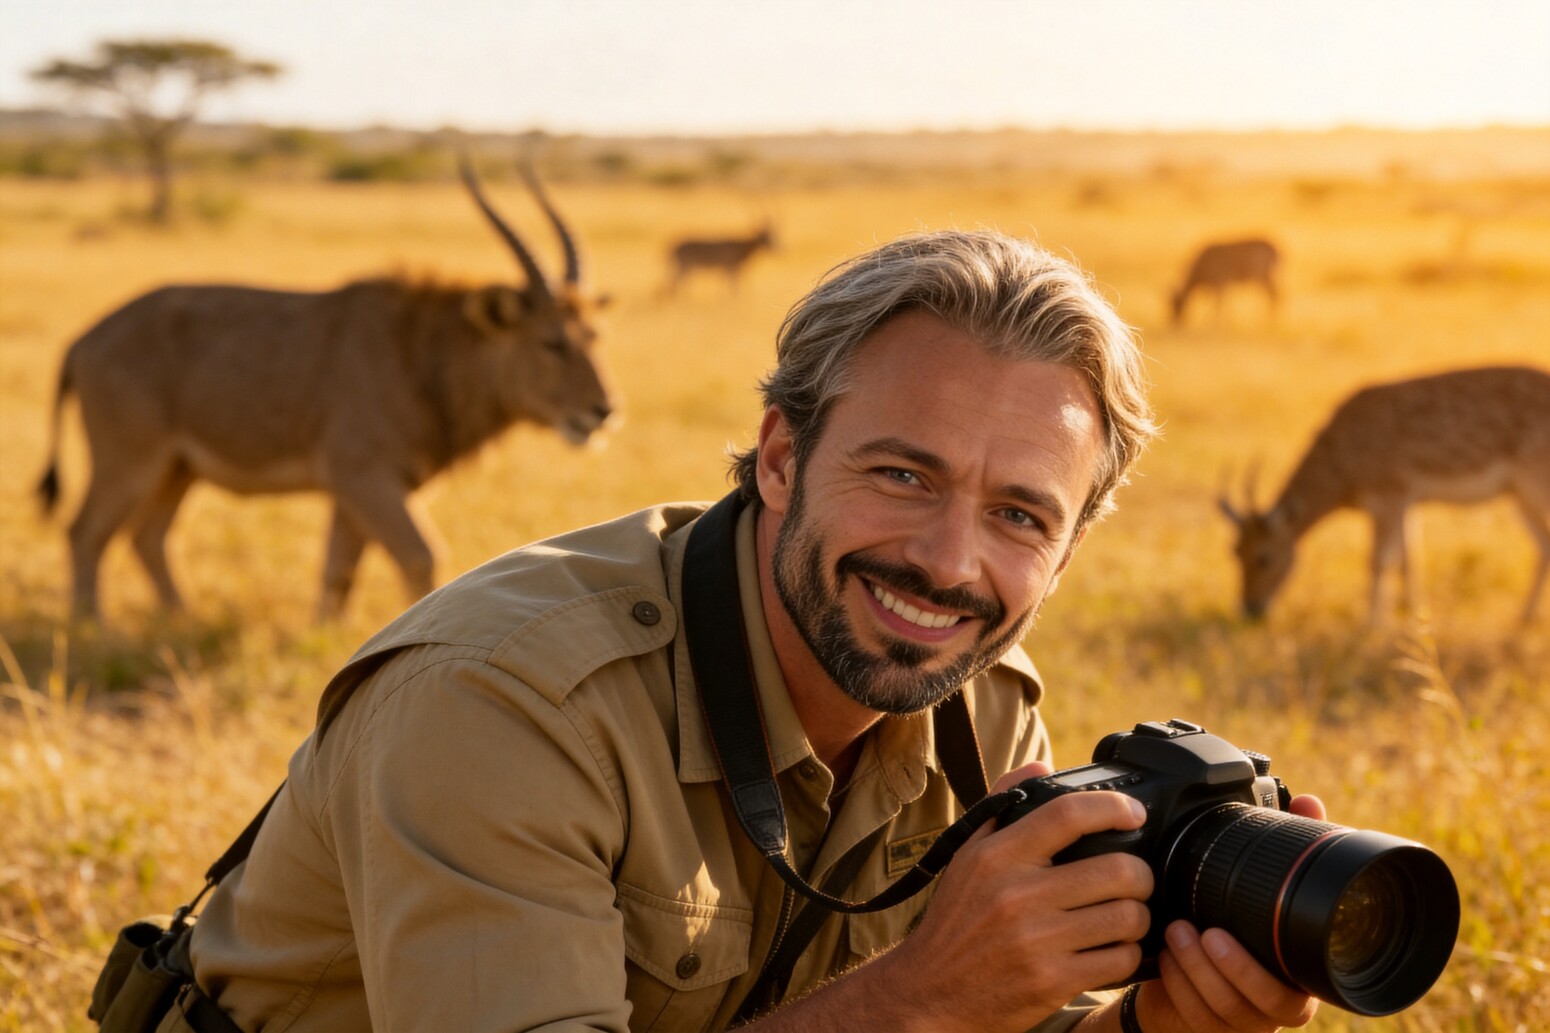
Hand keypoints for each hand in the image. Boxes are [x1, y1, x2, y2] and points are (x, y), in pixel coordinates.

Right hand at [865, 760, 1156, 1032]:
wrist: (929, 992)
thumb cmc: (954, 921)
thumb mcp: (966, 856)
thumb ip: (1002, 805)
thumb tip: (1041, 766)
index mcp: (996, 856)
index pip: (1068, 814)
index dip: (1114, 808)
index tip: (1134, 814)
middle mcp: (1016, 894)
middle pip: (1117, 870)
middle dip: (1140, 874)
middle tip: (1134, 880)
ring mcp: (1037, 941)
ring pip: (1127, 917)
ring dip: (1137, 916)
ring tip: (1124, 916)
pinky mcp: (1053, 982)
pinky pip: (1119, 960)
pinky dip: (1126, 954)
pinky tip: (1111, 950)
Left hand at [1125, 792, 1328, 1031]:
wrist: (1189, 972)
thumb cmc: (1233, 926)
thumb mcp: (1256, 887)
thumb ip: (1286, 848)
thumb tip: (1310, 802)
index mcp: (1299, 972)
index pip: (1308, 981)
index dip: (1270, 964)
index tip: (1228, 931)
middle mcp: (1277, 1002)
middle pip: (1272, 1002)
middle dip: (1233, 968)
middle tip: (1203, 933)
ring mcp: (1244, 1020)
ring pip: (1229, 1010)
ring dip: (1198, 971)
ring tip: (1175, 936)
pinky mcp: (1209, 1028)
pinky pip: (1198, 1017)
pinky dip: (1179, 987)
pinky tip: (1164, 961)